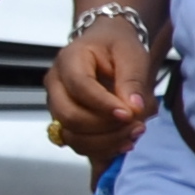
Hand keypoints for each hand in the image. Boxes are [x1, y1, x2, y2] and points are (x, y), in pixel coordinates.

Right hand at [45, 18, 157, 165]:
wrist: (108, 46)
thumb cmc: (118, 47)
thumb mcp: (132, 54)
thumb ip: (133, 80)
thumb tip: (134, 108)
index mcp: (69, 60)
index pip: (79, 87)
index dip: (104, 105)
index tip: (130, 114)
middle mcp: (56, 85)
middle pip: (69, 116)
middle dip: (105, 127)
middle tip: (137, 126)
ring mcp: (58, 105)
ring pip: (71, 135)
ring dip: (105, 142)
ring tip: (134, 134)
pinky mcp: (66, 122)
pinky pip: (78, 144)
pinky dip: (101, 149)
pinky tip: (124, 143)